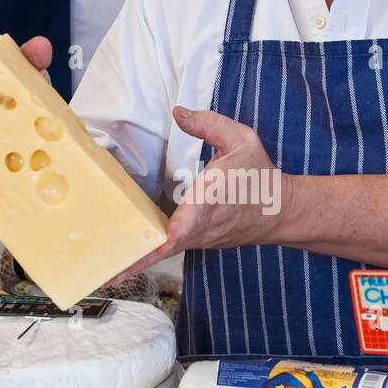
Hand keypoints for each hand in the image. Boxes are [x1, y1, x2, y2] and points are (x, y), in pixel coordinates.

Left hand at [111, 107, 290, 281]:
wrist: (281, 211)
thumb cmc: (260, 176)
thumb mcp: (241, 139)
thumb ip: (208, 124)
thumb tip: (178, 113)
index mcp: (210, 198)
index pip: (186, 224)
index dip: (166, 237)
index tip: (148, 246)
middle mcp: (202, 225)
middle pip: (164, 247)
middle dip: (136, 260)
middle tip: (106, 274)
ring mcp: (199, 238)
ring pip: (163, 252)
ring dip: (136, 261)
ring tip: (106, 271)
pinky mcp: (196, 242)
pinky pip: (168, 249)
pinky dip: (147, 256)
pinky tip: (126, 258)